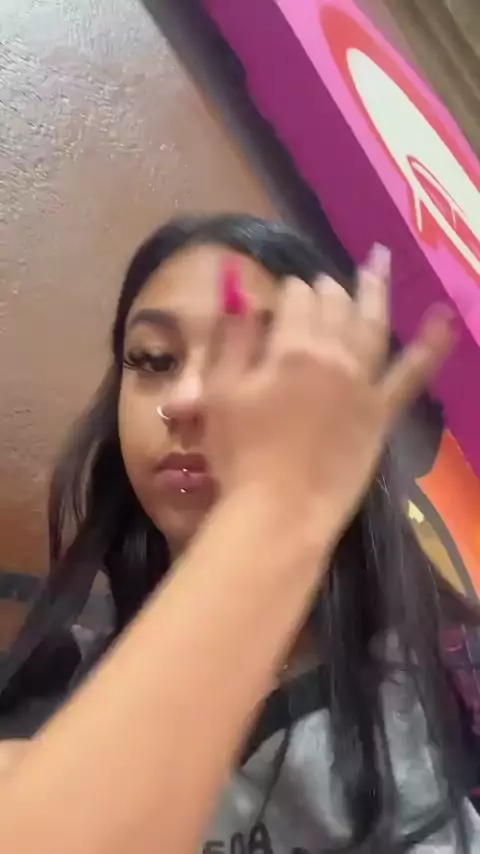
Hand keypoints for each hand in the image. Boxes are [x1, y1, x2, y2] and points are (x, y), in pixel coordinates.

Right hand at [205, 246, 453, 546]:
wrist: (279, 512)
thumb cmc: (239, 455)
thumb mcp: (219, 391)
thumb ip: (232, 335)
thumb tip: (238, 286)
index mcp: (292, 347)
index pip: (296, 298)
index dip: (288, 292)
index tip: (282, 297)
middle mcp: (334, 355)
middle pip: (333, 306)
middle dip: (325, 289)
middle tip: (321, 282)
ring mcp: (364, 384)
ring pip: (372, 325)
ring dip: (375, 289)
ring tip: (379, 260)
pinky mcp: (381, 414)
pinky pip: (412, 375)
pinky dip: (431, 345)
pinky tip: (446, 318)